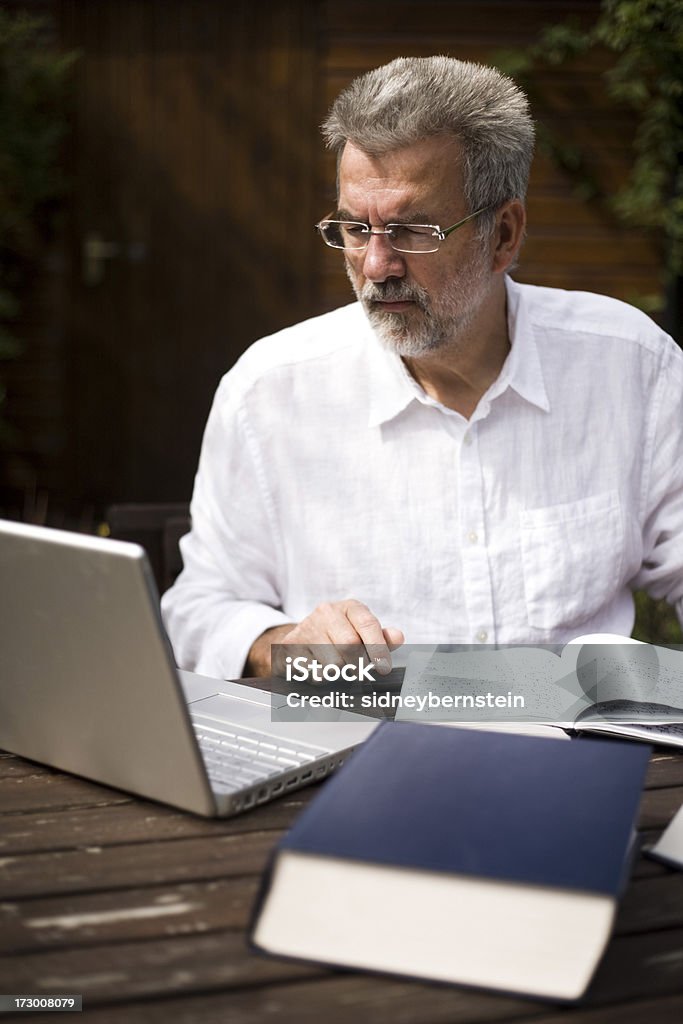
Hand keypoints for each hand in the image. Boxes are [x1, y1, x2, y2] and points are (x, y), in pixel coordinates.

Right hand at [244, 599, 403, 677]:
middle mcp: (326, 612)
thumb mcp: (362, 633)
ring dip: (339, 674)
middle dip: (358, 665)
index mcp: (349, 607)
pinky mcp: (290, 646)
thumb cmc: (339, 637)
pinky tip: (320, 671)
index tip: (383, 667)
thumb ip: (382, 637)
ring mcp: (307, 627)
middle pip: (350, 644)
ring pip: (332, 662)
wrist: (301, 639)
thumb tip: (398, 636)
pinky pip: (312, 671)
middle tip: (360, 674)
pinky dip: (321, 678)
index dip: (378, 648)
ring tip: (337, 671)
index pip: (368, 624)